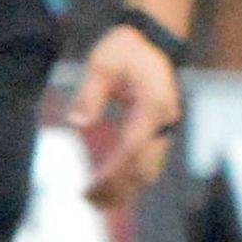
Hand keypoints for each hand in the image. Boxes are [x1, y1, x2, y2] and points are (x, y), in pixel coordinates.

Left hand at [67, 22, 182, 210]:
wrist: (150, 41)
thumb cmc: (124, 50)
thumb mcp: (102, 63)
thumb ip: (89, 93)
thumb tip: (76, 123)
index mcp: (154, 103)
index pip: (133, 146)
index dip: (113, 170)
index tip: (91, 186)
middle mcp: (165, 120)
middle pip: (144, 166)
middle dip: (117, 187)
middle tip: (87, 200)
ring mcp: (165, 127)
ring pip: (149, 170)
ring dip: (125, 188)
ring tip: (94, 201)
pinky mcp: (160, 131)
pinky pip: (148, 163)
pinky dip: (130, 179)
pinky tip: (109, 188)